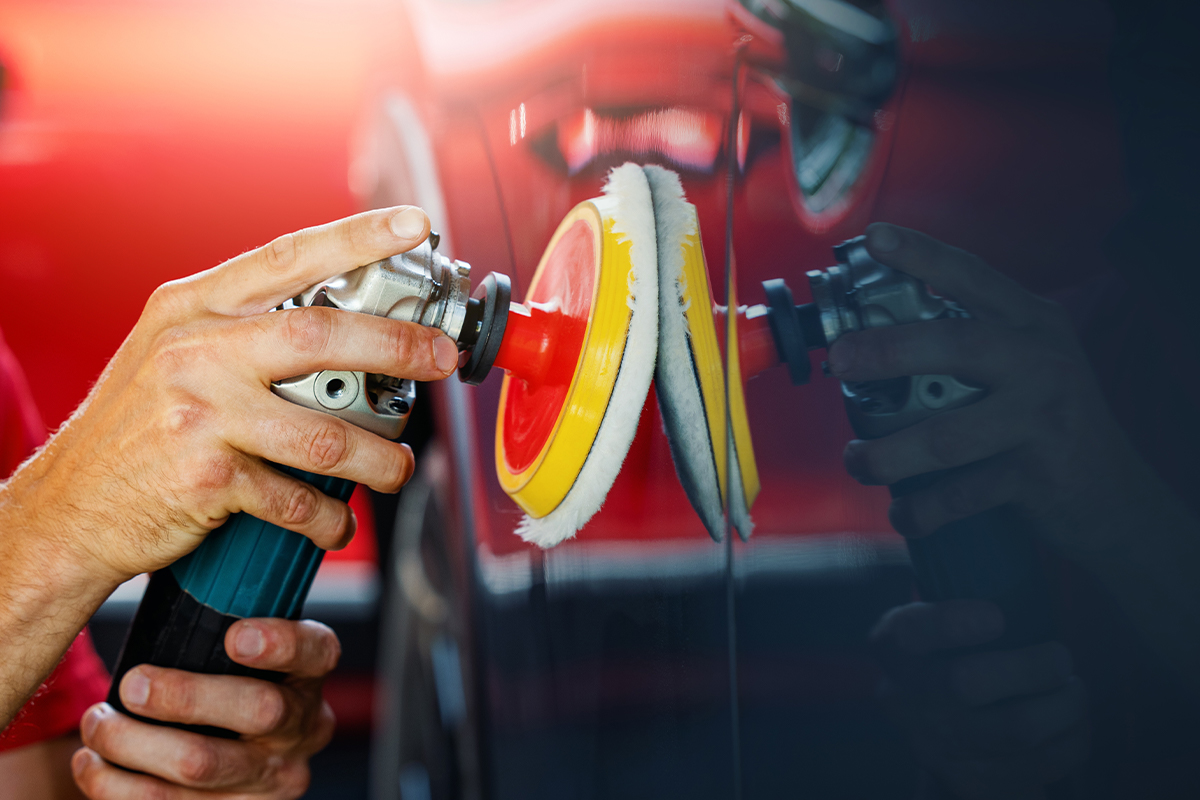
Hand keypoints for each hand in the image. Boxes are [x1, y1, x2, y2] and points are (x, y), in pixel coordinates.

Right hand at [6, 206, 459, 584]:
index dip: (359, 238)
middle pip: (323, 337)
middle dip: (399, 347)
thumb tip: (347, 322)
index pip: (288, 257)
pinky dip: (328, 517)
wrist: (70, 506)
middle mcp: (196, 352)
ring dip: (380, 459)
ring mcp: (201, 414)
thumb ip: (245, 330)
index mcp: (194, 308)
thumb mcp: (174, 352)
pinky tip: (335, 521)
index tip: (413, 225)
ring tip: (397, 469)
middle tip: (441, 358)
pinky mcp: (207, 477)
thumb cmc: (137, 427)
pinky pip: (296, 499)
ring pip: (326, 434)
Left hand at [71, 618, 338, 798]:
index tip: (235, 635)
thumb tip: (178, 542)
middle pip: (259, 710)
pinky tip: (93, 761)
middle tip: (135, 683)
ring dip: (137, 743)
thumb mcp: (244, 651)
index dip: (280, 643)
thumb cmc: (225, 684)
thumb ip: (229, 614)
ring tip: (98, 721)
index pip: (316, 651)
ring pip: (205, 764)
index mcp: (309, 675)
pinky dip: (118, 785)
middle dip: (188, 695)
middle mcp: (302, 727)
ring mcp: (270, 777)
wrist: (232, 772)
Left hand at [827, 223, 1146, 558]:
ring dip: (890, 454)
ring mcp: (1042, 416)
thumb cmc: (1042, 421)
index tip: (873, 236)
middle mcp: (1041, 360)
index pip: (972, 276)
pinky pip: (962, 492)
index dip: (921, 255)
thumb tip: (864, 341)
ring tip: (859, 461)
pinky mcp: (1039, 473)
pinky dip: (923, 508)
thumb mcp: (1021, 365)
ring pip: (948, 434)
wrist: (1113, 494)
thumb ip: (962, 345)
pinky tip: (904, 511)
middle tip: (842, 360)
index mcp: (1031, 323)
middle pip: (957, 344)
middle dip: (890, 351)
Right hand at [872, 601, 1088, 799]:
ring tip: (1074, 690)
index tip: (998, 616)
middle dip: (1033, 666)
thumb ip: (963, 602)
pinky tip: (1073, 724)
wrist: (943, 746)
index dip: (951, 623)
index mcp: (894, 651)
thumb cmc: (953, 663)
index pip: (908, 633)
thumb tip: (1000, 565)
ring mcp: (940, 750)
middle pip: (968, 683)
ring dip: (1066, 704)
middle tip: (1060, 657)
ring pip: (1018, 727)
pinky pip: (1044, 762)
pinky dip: (1075, 738)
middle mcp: (906, 702)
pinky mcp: (976, 786)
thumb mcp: (939, 631)